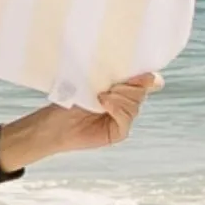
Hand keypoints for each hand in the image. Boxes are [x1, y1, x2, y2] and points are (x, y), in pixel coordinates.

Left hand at [0, 74, 160, 173]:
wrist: (55, 121)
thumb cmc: (72, 98)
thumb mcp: (96, 80)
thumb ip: (119, 75)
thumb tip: (146, 72)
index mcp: (127, 89)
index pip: (149, 82)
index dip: (148, 78)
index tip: (143, 74)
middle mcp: (128, 104)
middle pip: (141, 93)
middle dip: (128, 86)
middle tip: (110, 85)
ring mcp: (124, 120)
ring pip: (134, 106)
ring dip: (118, 97)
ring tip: (101, 96)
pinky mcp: (118, 133)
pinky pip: (125, 120)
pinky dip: (116, 109)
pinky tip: (103, 104)